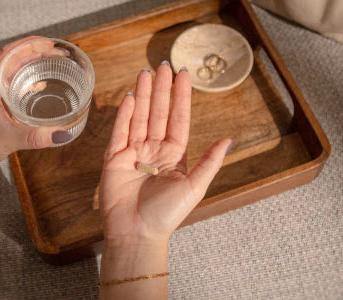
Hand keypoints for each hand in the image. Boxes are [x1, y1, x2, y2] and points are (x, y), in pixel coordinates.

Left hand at [0, 36, 72, 249]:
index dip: (30, 44)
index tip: (50, 43)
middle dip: (35, 53)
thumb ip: (36, 136)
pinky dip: (28, 84)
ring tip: (52, 64)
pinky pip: (13, 90)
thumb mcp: (7, 139)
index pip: (9, 54)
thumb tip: (62, 133)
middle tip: (58, 53)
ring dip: (32, 66)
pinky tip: (40, 88)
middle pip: (13, 60)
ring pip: (13, 74)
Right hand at [99, 63, 231, 245]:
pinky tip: (131, 96)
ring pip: (139, 117)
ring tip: (146, 73)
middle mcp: (154, 151)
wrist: (137, 233)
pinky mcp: (114, 159)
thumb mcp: (195, 187)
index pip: (179, 119)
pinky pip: (120, 131)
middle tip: (163, 65)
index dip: (181, 97)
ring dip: (144, 95)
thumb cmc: (166, 215)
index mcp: (174, 156)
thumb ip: (210, 161)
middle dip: (162, 89)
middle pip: (158, 113)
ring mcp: (133, 153)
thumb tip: (229, 139)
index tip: (184, 75)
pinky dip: (125, 113)